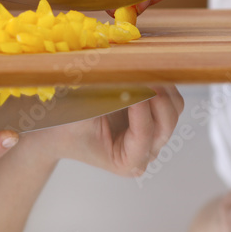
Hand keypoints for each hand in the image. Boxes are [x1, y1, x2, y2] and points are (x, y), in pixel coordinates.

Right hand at [20, 86, 184, 176]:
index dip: (141, 109)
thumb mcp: (81, 114)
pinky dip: (161, 84)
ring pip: (173, 109)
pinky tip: (145, 71)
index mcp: (127, 162)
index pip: (144, 135)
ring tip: (143, 69)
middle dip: (158, 98)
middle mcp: (144, 153)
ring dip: (162, 88)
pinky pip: (169, 99)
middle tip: (144, 74)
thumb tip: (126, 78)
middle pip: (166, 124)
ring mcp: (152, 136)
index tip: (132, 86)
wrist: (57, 127)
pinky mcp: (153, 117)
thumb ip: (105, 100)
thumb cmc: (65, 126)